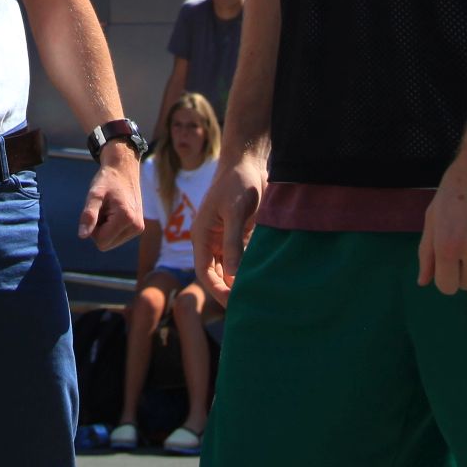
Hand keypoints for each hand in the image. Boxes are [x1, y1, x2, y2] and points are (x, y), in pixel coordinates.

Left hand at [80, 144, 143, 250]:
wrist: (123, 169)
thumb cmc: (107, 180)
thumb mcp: (94, 194)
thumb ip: (89, 215)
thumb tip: (82, 236)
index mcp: (126, 219)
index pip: (101, 242)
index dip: (93, 228)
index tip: (97, 209)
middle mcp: (136, 227)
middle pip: (106, 243)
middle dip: (99, 229)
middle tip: (103, 208)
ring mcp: (138, 228)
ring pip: (111, 241)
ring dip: (105, 227)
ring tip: (110, 208)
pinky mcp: (138, 227)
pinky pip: (117, 237)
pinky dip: (112, 227)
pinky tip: (115, 211)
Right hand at [194, 149, 265, 296]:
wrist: (249, 160)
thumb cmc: (238, 181)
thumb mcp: (236, 212)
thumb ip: (234, 244)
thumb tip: (233, 276)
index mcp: (201, 235)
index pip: (204, 271)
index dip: (216, 289)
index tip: (234, 303)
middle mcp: (211, 240)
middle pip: (215, 274)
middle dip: (229, 290)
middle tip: (250, 305)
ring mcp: (225, 238)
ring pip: (229, 268)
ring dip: (240, 281)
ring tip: (258, 296)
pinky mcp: (240, 235)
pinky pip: (243, 258)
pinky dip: (250, 269)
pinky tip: (264, 278)